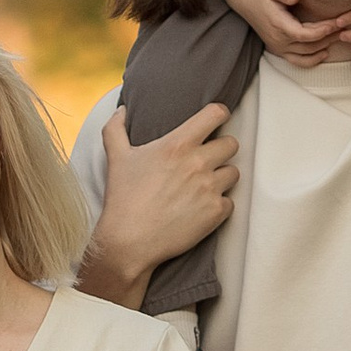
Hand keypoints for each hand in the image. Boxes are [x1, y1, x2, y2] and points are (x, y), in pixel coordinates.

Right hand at [83, 101, 237, 302]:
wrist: (129, 241)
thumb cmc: (123, 198)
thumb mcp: (116, 157)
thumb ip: (116, 128)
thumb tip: (122, 109)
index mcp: (177, 144)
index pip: (215, 114)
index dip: (220, 114)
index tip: (216, 120)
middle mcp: (198, 163)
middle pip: (232, 144)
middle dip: (221, 149)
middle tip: (207, 159)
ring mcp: (210, 188)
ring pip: (234, 173)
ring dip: (222, 177)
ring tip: (204, 186)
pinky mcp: (216, 212)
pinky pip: (230, 201)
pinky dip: (219, 205)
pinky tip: (200, 208)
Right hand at [219, 0, 338, 67]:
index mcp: (278, 25)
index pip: (305, 34)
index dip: (323, 30)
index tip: (337, 22)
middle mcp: (278, 40)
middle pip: (310, 45)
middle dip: (329, 37)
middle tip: (346, 27)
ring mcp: (278, 46)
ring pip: (306, 55)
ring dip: (324, 47)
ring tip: (340, 36)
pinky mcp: (278, 49)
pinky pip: (297, 61)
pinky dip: (312, 60)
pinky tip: (325, 52)